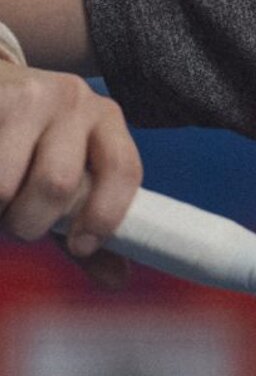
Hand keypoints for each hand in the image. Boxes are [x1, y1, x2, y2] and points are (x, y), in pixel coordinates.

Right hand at [0, 61, 139, 286]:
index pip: (124, 170)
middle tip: (16, 224)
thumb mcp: (68, 173)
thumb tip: (118, 281)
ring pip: (6, 185)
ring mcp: (31, 95)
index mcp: (108, 120)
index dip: (105, 216)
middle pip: (57, 184)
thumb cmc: (32, 145)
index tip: (81, 247)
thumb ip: (87, 223)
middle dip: (29, 223)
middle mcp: (77, 101)